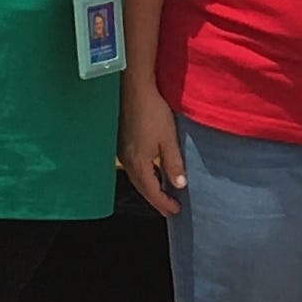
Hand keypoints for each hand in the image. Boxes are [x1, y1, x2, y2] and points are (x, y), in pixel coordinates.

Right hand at [120, 82, 184, 215]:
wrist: (134, 90)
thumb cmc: (152, 112)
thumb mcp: (168, 138)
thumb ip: (173, 163)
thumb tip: (179, 185)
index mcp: (138, 163)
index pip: (151, 191)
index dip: (164, 203)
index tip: (176, 211)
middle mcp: (127, 161)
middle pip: (142, 188)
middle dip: (156, 200)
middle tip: (170, 210)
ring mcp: (123, 152)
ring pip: (137, 178)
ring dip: (150, 189)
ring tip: (163, 195)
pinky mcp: (122, 143)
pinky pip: (134, 167)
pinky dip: (144, 176)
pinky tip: (153, 173)